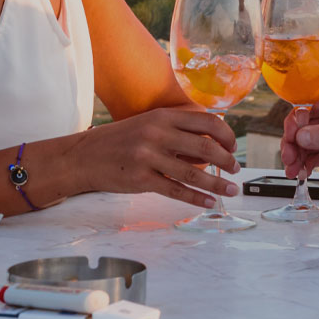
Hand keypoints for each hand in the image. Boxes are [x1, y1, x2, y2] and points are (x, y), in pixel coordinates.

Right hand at [75, 106, 238, 209]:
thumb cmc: (119, 141)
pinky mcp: (141, 180)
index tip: (233, 146)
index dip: (226, 135)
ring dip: (217, 183)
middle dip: (227, 160)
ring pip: (194, 172)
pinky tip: (209, 202)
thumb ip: (177, 132)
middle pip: (205, 147)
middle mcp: (157, 133)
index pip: (207, 121)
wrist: (83, 156)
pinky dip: (197, 198)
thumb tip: (210, 148)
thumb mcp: (148, 125)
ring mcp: (149, 156)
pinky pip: (176, 190)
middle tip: (236, 170)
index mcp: (163, 116)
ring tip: (231, 190)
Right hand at [281, 86, 318, 184]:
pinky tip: (301, 172)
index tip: (292, 137)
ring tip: (292, 170)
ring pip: (306, 144)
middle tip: (288, 157)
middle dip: (293, 142)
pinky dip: (305, 164)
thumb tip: (301, 136)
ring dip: (296, 156)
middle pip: (303, 127)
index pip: (308, 107)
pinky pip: (314, 157)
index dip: (296, 122)